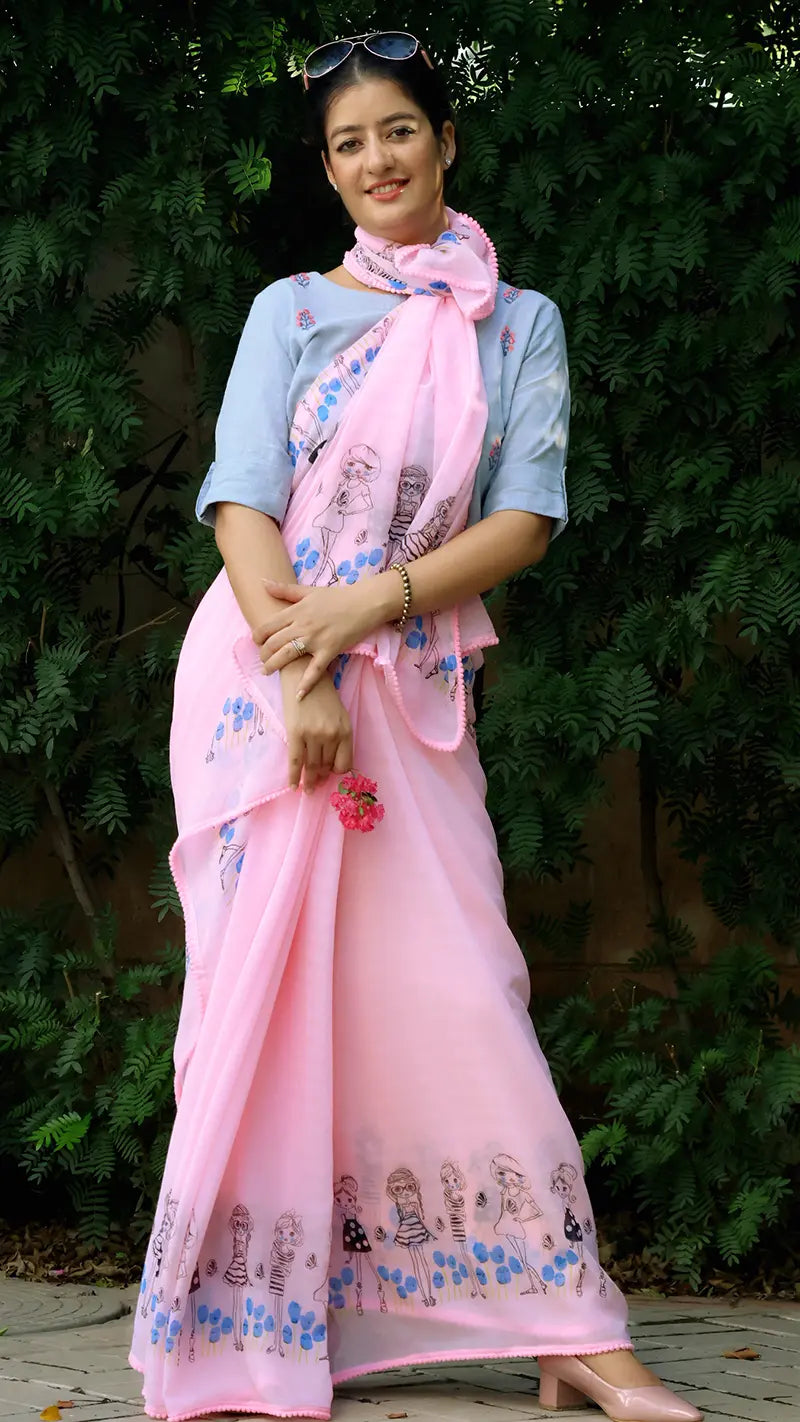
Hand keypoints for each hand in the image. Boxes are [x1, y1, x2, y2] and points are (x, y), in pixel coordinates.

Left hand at [255, 574, 400, 699]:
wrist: (364, 603)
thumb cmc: (337, 597)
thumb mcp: (308, 591)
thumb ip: (284, 590)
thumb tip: (262, 583)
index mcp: (296, 611)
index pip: (268, 626)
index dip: (257, 637)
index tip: (257, 643)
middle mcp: (302, 626)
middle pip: (274, 643)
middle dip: (263, 654)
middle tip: (263, 660)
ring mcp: (315, 639)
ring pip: (287, 656)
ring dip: (274, 666)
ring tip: (267, 672)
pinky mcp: (330, 650)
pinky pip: (315, 670)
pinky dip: (306, 684)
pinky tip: (298, 695)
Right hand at [280, 661, 352, 792]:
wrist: (302, 674)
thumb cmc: (322, 694)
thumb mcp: (339, 715)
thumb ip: (339, 737)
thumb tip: (332, 762)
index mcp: (345, 731)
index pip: (344, 764)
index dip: (336, 772)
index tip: (330, 775)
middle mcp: (331, 735)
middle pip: (326, 766)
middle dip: (321, 777)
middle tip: (316, 784)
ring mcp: (313, 735)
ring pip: (311, 766)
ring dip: (309, 780)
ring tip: (307, 788)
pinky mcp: (295, 733)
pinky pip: (295, 761)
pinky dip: (293, 777)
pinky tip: (293, 786)